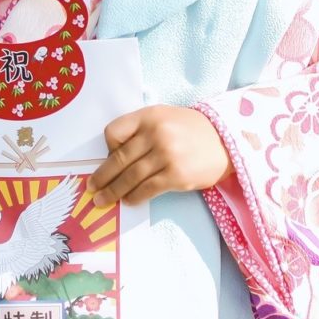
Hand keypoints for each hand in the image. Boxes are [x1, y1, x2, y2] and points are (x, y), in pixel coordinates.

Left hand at [87, 105, 233, 206]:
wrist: (227, 142)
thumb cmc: (190, 131)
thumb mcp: (164, 118)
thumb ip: (140, 130)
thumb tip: (112, 157)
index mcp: (149, 116)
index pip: (114, 132)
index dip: (107, 147)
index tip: (109, 158)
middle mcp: (156, 133)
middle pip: (119, 159)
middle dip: (102, 177)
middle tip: (92, 189)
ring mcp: (167, 155)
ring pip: (131, 177)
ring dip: (114, 192)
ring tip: (103, 201)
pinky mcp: (176, 175)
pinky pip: (148, 189)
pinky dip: (135, 197)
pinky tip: (129, 201)